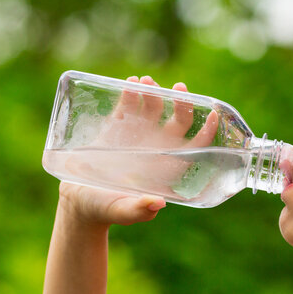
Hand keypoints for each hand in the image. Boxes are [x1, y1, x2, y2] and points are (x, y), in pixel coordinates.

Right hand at [59, 75, 217, 225]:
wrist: (78, 200)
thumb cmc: (105, 209)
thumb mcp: (122, 211)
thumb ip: (139, 210)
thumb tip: (158, 204)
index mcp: (166, 167)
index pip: (195, 147)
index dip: (207, 131)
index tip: (214, 114)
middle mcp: (157, 148)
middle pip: (179, 121)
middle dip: (182, 103)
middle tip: (178, 88)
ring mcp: (138, 134)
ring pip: (154, 107)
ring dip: (154, 91)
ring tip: (145, 81)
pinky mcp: (117, 126)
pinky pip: (128, 104)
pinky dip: (130, 92)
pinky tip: (131, 83)